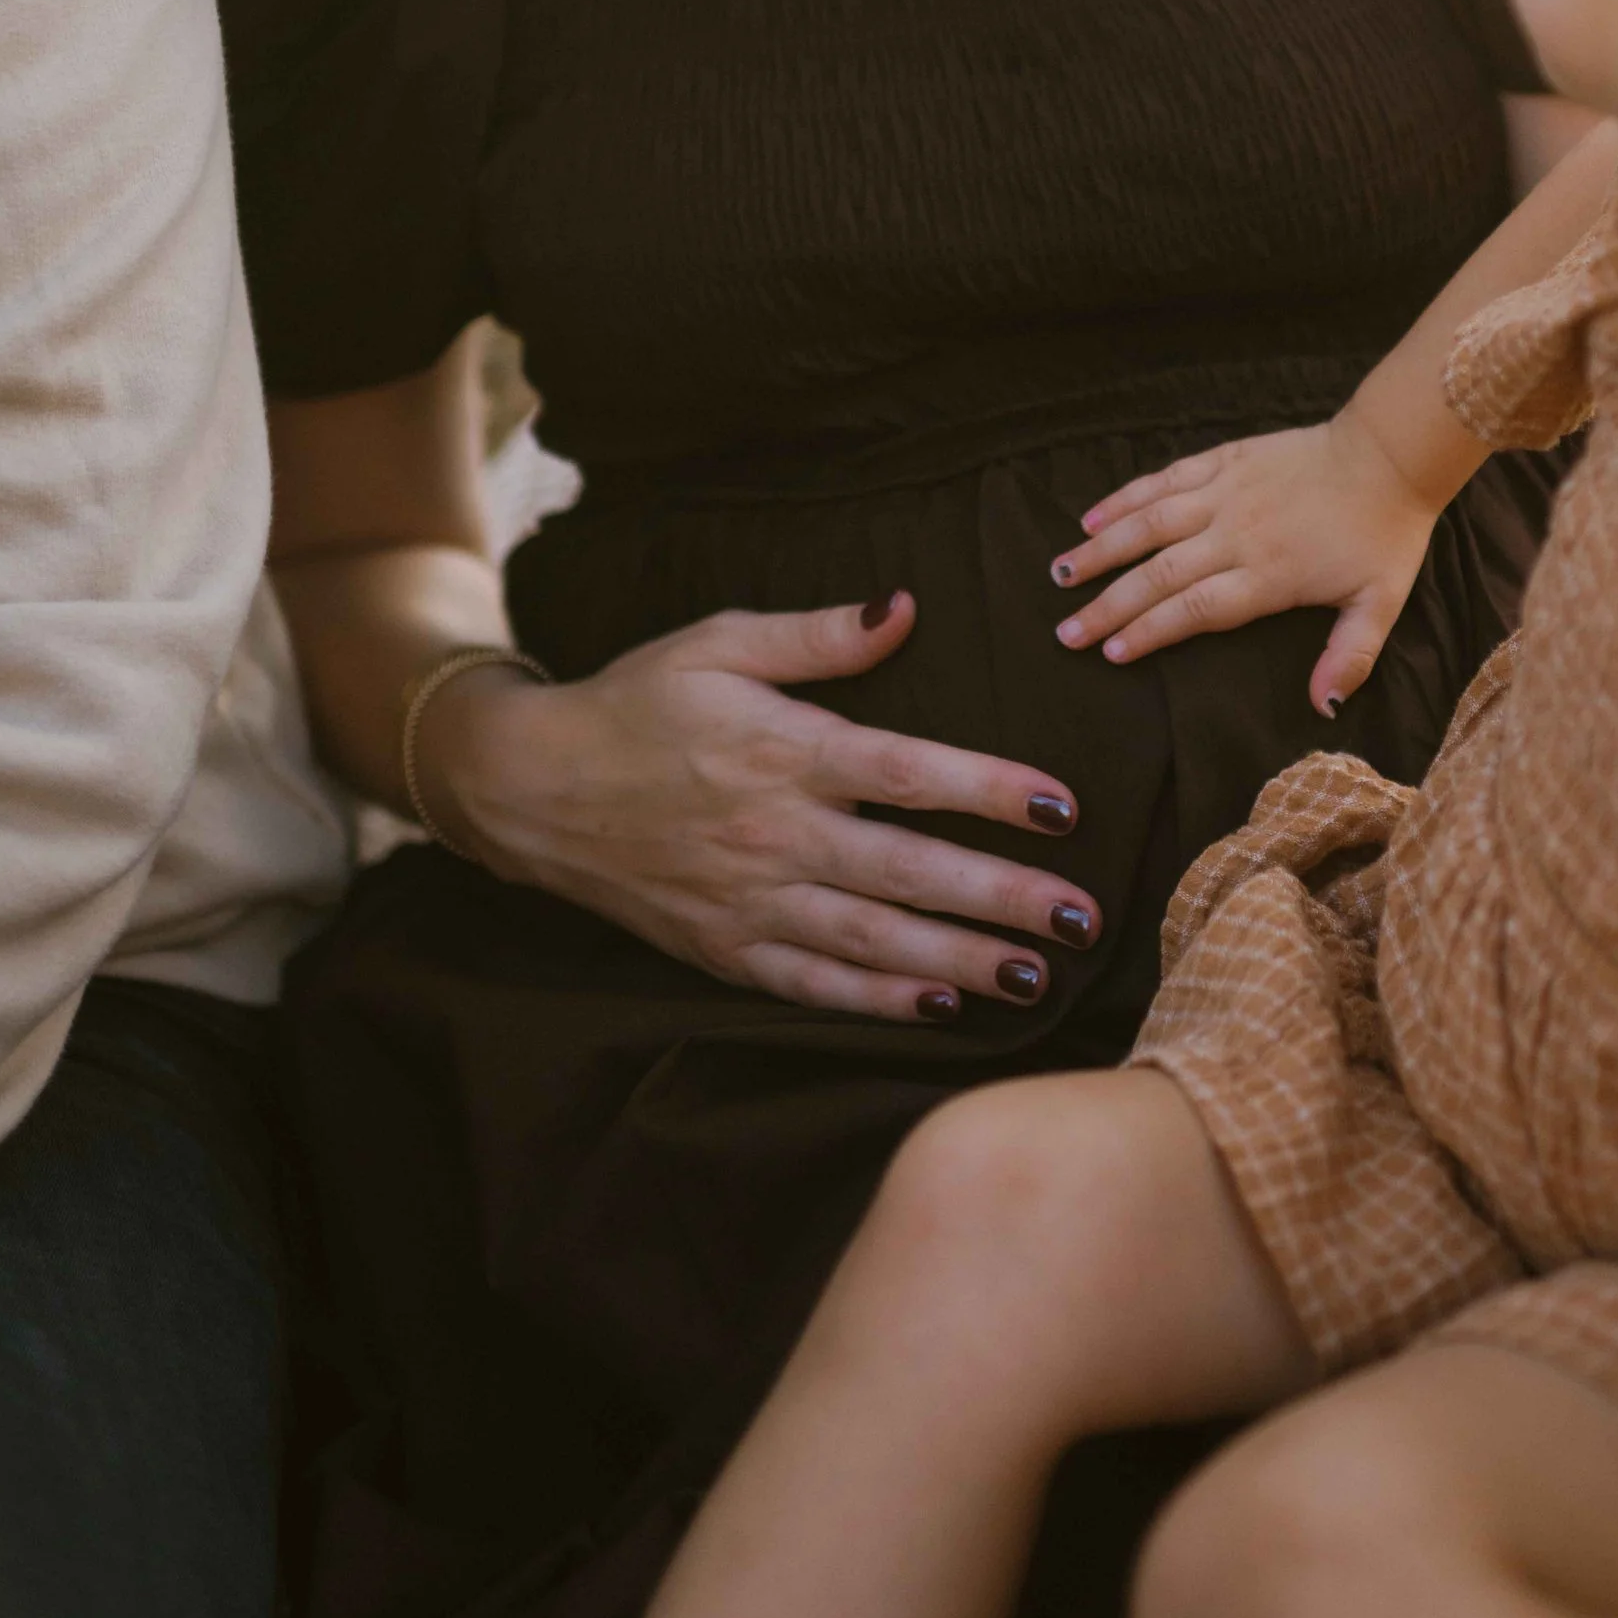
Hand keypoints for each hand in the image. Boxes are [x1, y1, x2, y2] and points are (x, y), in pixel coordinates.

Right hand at [421, 592, 1098, 1025]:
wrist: (531, 786)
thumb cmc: (637, 702)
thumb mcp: (719, 641)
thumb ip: (819, 635)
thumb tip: (904, 608)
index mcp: (782, 750)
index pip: (907, 774)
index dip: (989, 792)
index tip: (1063, 806)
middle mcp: (773, 833)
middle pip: (909, 872)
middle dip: (1004, 899)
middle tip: (1085, 918)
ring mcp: (748, 902)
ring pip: (872, 943)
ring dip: (960, 962)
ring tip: (1038, 976)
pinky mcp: (724, 950)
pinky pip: (814, 986)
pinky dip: (878, 1003)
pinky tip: (941, 1009)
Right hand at [1049, 407, 1441, 716]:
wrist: (1391, 455)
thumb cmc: (1385, 533)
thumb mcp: (1380, 603)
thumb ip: (1349, 657)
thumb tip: (1324, 707)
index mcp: (1267, 575)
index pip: (1193, 610)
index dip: (1148, 633)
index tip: (1110, 653)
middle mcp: (1235, 534)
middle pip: (1158, 574)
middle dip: (1107, 605)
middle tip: (1066, 631)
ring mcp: (1226, 492)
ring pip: (1149, 523)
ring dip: (1101, 550)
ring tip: (1060, 573)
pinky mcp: (1226, 459)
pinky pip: (1165, 479)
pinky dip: (1126, 497)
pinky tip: (1093, 516)